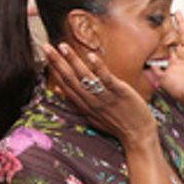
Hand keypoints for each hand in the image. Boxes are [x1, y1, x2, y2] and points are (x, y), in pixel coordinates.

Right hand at [44, 42, 158, 146]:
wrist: (138, 136)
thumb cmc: (117, 124)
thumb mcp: (92, 116)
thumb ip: (76, 102)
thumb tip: (59, 90)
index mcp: (84, 105)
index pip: (65, 85)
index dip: (54, 69)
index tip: (45, 55)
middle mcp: (91, 101)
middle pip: (70, 79)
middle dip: (56, 62)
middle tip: (45, 46)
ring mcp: (104, 96)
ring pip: (84, 77)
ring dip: (73, 60)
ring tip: (63, 46)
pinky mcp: (119, 92)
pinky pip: (106, 79)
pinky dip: (98, 67)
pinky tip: (90, 56)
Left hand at [158, 12, 183, 118]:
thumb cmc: (179, 89)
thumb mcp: (161, 78)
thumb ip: (154, 69)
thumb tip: (146, 61)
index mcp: (172, 62)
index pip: (164, 47)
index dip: (158, 39)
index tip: (151, 30)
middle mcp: (181, 56)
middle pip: (173, 38)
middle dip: (169, 28)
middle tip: (164, 18)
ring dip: (181, 24)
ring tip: (177, 13)